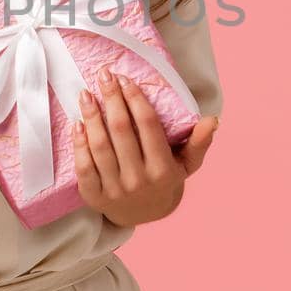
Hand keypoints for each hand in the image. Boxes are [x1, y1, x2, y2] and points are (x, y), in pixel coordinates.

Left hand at [71, 65, 219, 227]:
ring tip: (86, 94)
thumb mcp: (187, 164)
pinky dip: (79, 143)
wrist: (143, 215)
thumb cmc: (165, 180)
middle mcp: (138, 180)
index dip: (136, 100)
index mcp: (163, 170)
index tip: (126, 79)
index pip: (148, 126)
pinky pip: (83, 166)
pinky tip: (78, 123)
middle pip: (121, 131)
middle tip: (104, 75)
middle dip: (112, 99)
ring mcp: (114, 190)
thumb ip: (199, 142)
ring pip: (100, 146)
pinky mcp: (94, 196)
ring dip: (92, 116)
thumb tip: (213, 119)